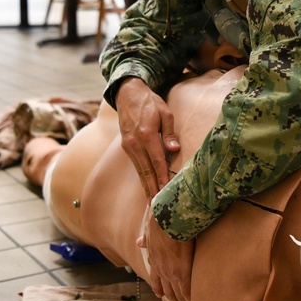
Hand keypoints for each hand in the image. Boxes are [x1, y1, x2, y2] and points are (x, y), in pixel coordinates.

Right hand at [114, 78, 179, 198]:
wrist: (128, 94)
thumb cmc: (150, 102)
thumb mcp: (165, 112)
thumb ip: (169, 133)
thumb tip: (175, 149)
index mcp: (147, 134)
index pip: (157, 161)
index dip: (162, 177)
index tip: (166, 190)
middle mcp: (135, 143)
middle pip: (146, 171)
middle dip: (152, 189)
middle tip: (157, 206)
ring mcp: (128, 145)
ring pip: (139, 171)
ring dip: (146, 187)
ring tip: (151, 202)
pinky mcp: (126, 146)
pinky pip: (136, 165)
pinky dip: (142, 178)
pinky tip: (147, 187)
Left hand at [138, 213, 193, 300]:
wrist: (167, 215)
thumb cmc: (160, 218)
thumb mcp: (148, 229)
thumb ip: (146, 238)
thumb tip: (139, 242)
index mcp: (154, 259)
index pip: (156, 279)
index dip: (159, 289)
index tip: (162, 296)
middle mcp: (160, 269)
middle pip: (166, 291)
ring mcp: (171, 273)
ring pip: (177, 295)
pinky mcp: (182, 272)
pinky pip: (187, 292)